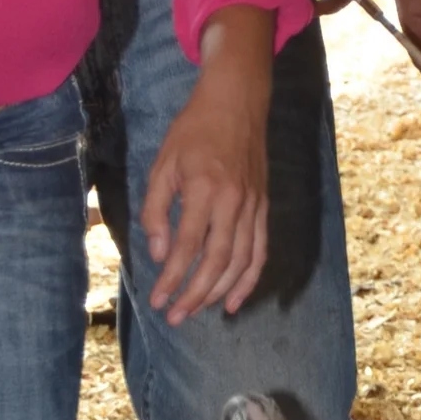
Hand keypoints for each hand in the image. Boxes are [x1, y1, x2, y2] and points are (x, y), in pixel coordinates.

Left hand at [141, 11, 271, 322]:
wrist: (236, 103)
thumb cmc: (193, 132)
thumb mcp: (163, 165)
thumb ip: (157, 211)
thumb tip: (159, 253)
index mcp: (204, 190)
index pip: (187, 247)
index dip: (171, 279)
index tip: (158, 300)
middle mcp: (233, 202)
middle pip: (216, 263)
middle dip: (194, 295)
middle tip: (175, 317)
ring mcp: (253, 206)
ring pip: (240, 262)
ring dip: (218, 293)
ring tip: (197, 312)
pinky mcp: (264, 207)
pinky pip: (260, 251)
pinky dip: (249, 279)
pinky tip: (233, 300)